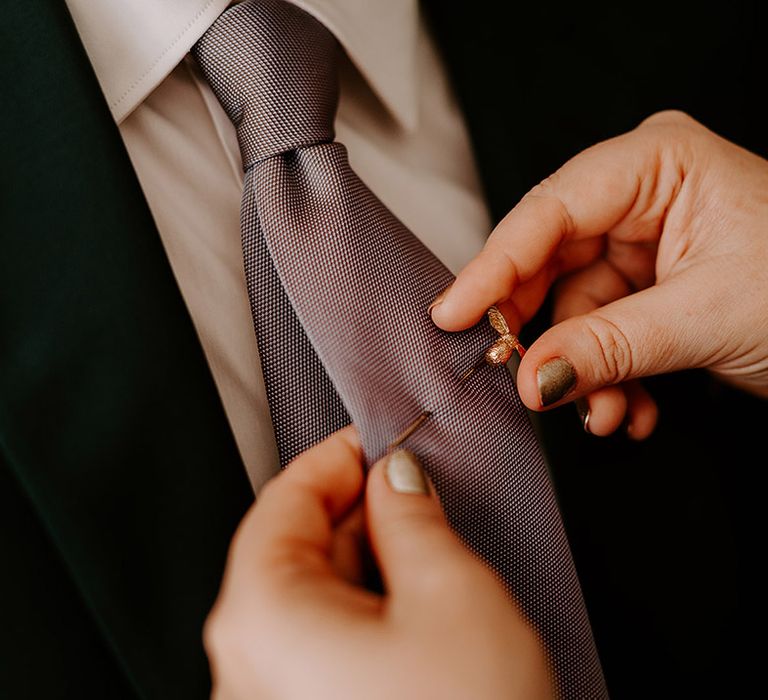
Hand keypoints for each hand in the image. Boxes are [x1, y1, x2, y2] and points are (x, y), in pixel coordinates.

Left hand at [204, 426, 551, 699]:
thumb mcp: (450, 593)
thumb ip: (411, 515)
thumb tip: (395, 476)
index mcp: (261, 616)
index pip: (283, 499)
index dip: (336, 457)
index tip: (379, 438)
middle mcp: (247, 663)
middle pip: (291, 546)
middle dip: (355, 507)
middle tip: (413, 485)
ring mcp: (271, 698)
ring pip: (310, 593)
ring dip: (364, 556)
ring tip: (423, 539)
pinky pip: (321, 640)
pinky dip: (363, 605)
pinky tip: (411, 598)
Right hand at [430, 111, 767, 437]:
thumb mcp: (704, 317)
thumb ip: (606, 346)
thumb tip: (530, 376)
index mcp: (657, 163)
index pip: (549, 211)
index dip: (493, 267)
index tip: (452, 314)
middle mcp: (641, 195)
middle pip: (549, 261)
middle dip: (543, 332)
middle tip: (521, 379)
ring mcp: (642, 242)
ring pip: (572, 309)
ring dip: (583, 371)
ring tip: (604, 414)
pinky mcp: (646, 286)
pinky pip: (600, 332)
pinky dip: (607, 377)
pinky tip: (628, 410)